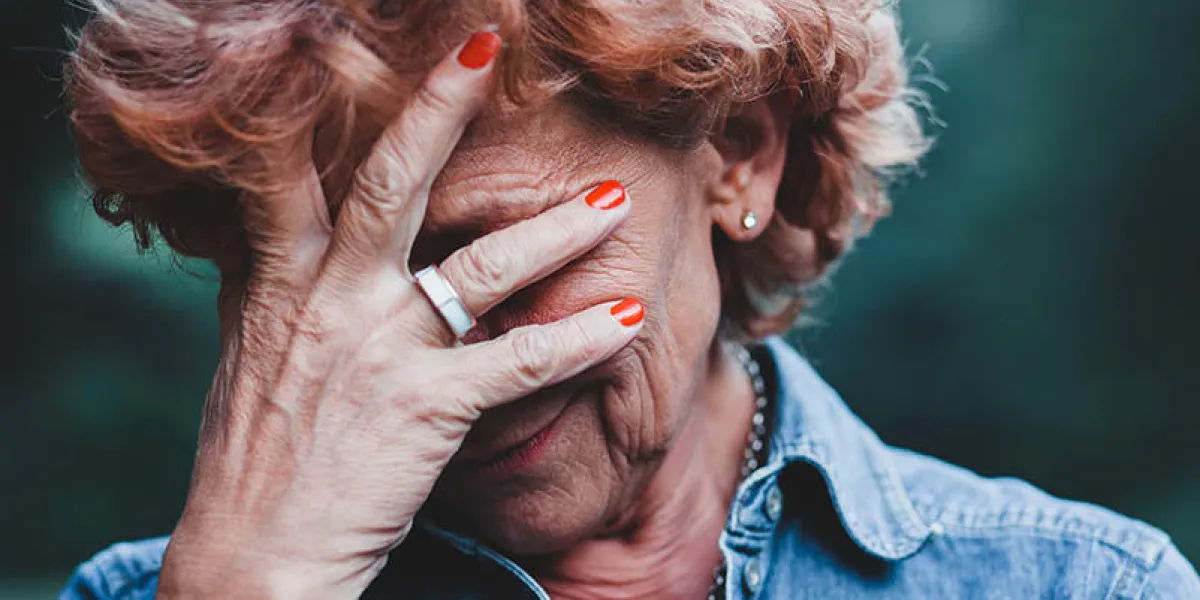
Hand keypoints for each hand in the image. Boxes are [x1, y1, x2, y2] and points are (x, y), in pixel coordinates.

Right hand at [155, 31, 640, 599]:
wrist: (252, 556)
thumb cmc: (254, 460)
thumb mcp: (249, 357)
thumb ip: (265, 289)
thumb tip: (264, 237)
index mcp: (280, 284)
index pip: (297, 174)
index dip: (329, 105)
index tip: (361, 55)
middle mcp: (329, 302)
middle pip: (390, 185)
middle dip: (441, 107)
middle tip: (487, 47)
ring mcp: (379, 352)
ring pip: (480, 269)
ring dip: (556, 229)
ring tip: (614, 199)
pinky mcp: (425, 409)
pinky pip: (517, 362)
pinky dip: (577, 338)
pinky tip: (625, 317)